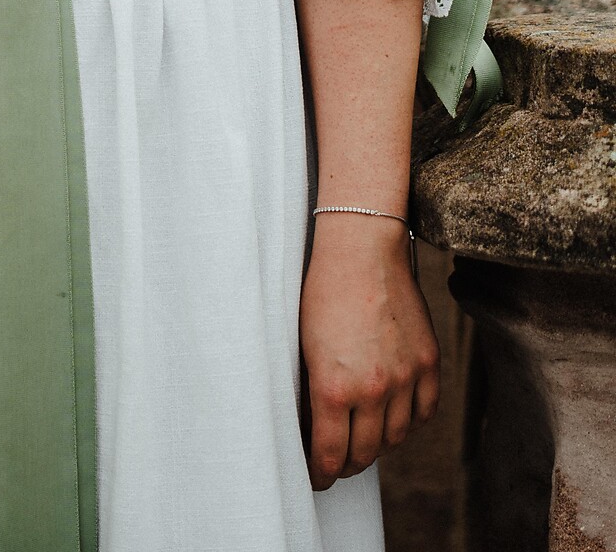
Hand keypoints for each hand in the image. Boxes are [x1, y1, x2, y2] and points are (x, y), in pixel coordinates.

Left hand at [299, 214, 439, 489]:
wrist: (361, 253)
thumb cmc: (320, 293)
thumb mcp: (303, 346)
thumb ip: (314, 389)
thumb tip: (315, 424)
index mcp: (333, 387)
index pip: (330, 452)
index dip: (322, 472)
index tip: (316, 477)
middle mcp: (373, 390)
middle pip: (365, 451)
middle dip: (348, 463)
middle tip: (337, 464)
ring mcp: (405, 378)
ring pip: (397, 436)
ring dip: (379, 445)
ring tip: (364, 443)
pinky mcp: (428, 363)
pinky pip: (425, 410)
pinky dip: (410, 421)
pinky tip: (396, 419)